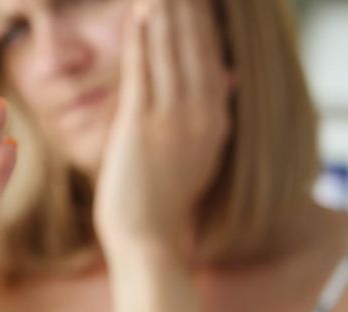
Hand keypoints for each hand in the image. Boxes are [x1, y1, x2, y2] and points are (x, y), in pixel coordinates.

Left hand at [94, 0, 231, 253]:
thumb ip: (208, 113)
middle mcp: (202, 115)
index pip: (211, 56)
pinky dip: (141, 42)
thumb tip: (226, 78)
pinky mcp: (142, 128)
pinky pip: (143, 74)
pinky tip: (138, 16)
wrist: (147, 236)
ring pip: (170, 54)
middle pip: (195, 47)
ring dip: (165, 14)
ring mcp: (173, 121)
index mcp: (215, 119)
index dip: (203, 22)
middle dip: (188, 9)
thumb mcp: (198, 150)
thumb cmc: (162, 196)